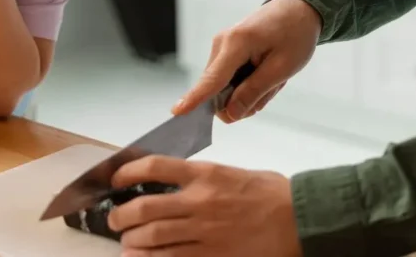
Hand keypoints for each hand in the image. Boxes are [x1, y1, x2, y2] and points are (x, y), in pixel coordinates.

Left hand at [107, 156, 301, 256]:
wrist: (300, 219)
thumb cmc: (273, 194)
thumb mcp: (235, 173)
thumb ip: (205, 178)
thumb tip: (177, 183)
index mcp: (206, 174)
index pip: (155, 167)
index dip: (128, 172)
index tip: (117, 179)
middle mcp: (200, 201)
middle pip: (145, 207)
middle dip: (122, 215)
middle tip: (116, 219)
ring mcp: (205, 231)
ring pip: (153, 236)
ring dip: (132, 241)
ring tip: (127, 243)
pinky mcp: (212, 255)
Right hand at [174, 0, 321, 122]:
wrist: (297, 9)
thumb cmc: (294, 35)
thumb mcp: (282, 68)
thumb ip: (254, 92)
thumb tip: (229, 114)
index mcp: (236, 44)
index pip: (213, 79)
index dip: (195, 99)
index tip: (177, 112)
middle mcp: (221, 43)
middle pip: (218, 90)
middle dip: (243, 100)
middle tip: (273, 87)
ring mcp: (220, 46)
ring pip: (224, 87)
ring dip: (248, 91)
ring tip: (272, 76)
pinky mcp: (224, 50)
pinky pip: (229, 79)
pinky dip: (247, 83)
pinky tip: (264, 72)